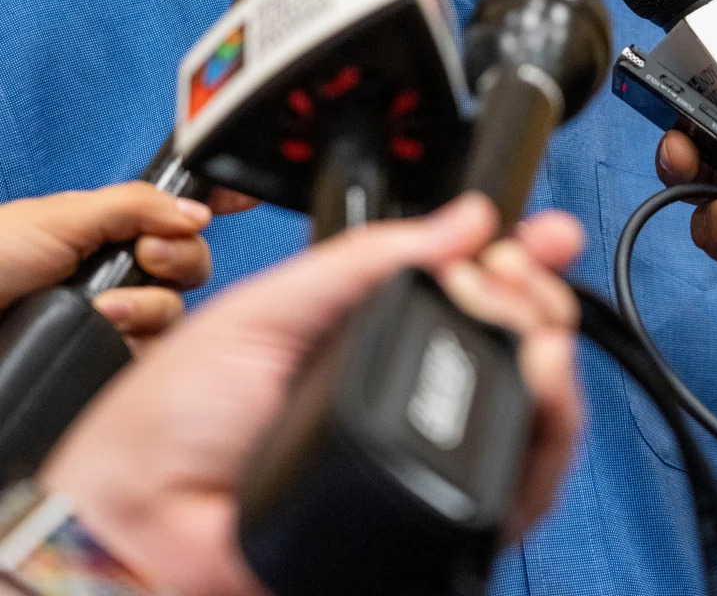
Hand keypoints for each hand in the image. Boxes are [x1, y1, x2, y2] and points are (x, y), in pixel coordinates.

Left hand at [0, 184, 212, 340]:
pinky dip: (140, 338)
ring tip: (108, 306)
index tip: (244, 198)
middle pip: (192, 261)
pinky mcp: (112, 356)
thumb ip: (135, 206)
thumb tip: (197, 213)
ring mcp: (121, 316)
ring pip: (178, 309)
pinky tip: (109, 329)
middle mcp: (123, 270)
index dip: (215, 201)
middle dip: (180, 256)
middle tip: (146, 255)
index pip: (176, 213)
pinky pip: (156, 350)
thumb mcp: (64, 217)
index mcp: (113, 228)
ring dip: (150, 303)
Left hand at [43, 194, 583, 595]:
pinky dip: (545, 435)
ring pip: (531, 412)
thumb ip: (366, 260)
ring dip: (553, 359)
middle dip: (536, 299)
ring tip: (536, 327)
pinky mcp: (429, 520)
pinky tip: (537, 385)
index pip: (464, 289)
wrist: (138, 512)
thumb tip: (458, 219)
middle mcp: (401, 390)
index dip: (514, 259)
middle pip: (511, 345)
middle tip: (521, 276)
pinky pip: (514, 489)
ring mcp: (418, 455)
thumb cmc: (175, 413)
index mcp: (365, 331)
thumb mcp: (272, 304)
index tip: (540, 234)